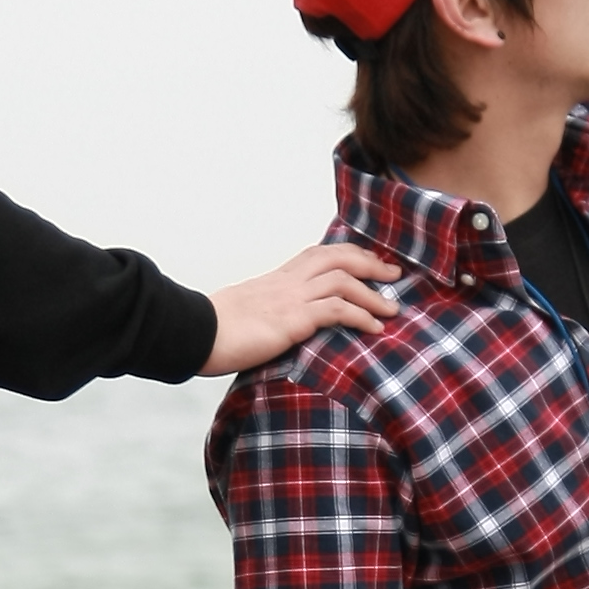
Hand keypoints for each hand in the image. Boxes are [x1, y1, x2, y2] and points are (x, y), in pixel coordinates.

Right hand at [198, 240, 400, 375]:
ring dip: (373, 293)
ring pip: (344, 280)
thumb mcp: (246, 314)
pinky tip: (374, 329)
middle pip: (338, 256)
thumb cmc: (214, 331)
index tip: (372, 263)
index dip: (350, 255)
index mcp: (277, 278)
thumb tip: (276, 329)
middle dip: (371, 263)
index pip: (320, 254)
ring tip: (392, 309)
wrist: (194, 334)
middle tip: (394, 275)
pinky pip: (336, 310)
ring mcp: (290, 298)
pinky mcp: (292, 320)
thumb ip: (268, 315)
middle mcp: (287, 281)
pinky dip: (361, 316)